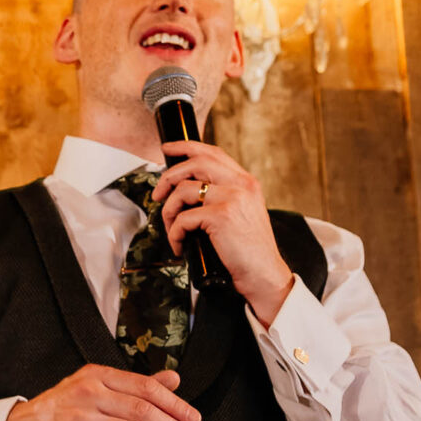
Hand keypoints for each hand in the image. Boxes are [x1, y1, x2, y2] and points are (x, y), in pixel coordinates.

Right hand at [3, 365, 202, 420]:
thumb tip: (172, 380)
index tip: (194, 418)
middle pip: (142, 410)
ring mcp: (78, 418)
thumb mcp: (94, 387)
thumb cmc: (57, 411)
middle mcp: (89, 393)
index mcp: (97, 375)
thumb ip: (134, 385)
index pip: (145, 387)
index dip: (174, 404)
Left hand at [154, 140, 296, 324]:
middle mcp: (241, 184)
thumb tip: (185, 191)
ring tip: (172, 230)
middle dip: (168, 176)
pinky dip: (175, 233)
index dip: (186, 147)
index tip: (166, 148)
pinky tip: (180, 246)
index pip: (213, 153)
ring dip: (169, 211)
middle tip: (157, 195)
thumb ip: (221, 197)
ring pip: (183, 190)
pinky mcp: (221, 216)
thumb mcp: (241, 214)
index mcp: (245, 182)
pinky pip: (183, 218)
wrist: (263, 273)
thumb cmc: (247, 249)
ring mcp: (232, 198)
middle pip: (195, 163)